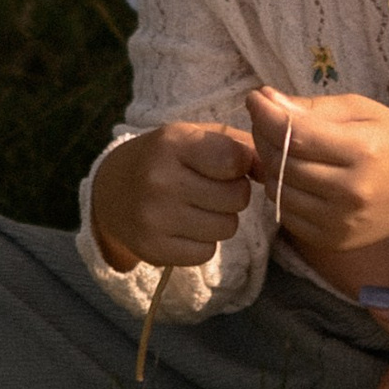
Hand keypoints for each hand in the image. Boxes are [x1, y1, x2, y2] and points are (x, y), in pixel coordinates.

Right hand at [92, 121, 255, 271]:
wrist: (111, 190)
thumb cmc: (167, 158)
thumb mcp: (196, 136)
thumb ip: (240, 145)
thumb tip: (276, 168)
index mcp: (173, 143)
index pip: (233, 160)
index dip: (240, 165)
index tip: (228, 165)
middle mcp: (160, 180)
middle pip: (236, 198)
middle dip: (234, 194)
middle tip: (212, 189)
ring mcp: (154, 218)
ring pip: (226, 228)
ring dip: (220, 220)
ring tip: (198, 207)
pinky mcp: (153, 249)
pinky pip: (206, 252)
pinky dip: (203, 242)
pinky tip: (185, 227)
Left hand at [247, 89, 388, 260]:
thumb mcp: (363, 111)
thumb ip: (313, 108)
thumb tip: (265, 101)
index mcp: (363, 151)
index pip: (297, 135)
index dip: (267, 115)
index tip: (255, 98)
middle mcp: (351, 192)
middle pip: (283, 163)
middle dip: (264, 136)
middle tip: (266, 119)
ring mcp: (341, 222)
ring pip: (278, 189)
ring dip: (270, 165)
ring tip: (282, 147)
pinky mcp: (333, 240)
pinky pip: (287, 213)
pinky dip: (283, 191)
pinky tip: (296, 175)